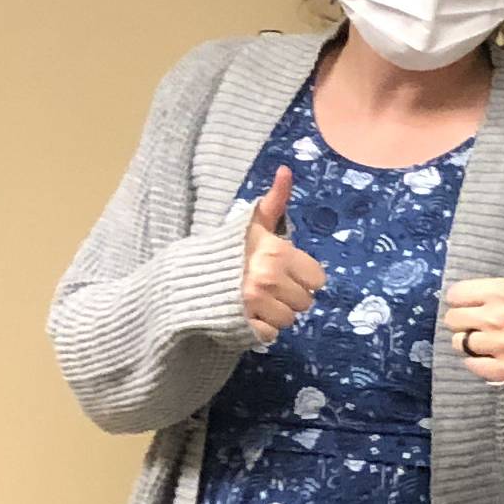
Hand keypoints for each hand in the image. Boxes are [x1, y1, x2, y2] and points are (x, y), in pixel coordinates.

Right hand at [240, 166, 325, 339]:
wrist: (185, 277)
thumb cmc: (226, 249)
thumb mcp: (252, 223)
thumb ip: (274, 200)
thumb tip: (286, 170)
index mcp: (277, 253)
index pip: (317, 278)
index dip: (303, 276)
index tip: (286, 271)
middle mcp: (269, 279)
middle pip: (305, 301)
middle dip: (290, 295)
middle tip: (270, 287)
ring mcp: (256, 304)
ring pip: (289, 319)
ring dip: (277, 313)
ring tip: (259, 300)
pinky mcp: (244, 325)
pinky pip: (271, 334)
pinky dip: (262, 328)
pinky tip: (249, 314)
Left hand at [441, 206, 503, 385]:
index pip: (455, 294)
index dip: (465, 297)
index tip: (481, 300)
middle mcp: (499, 318)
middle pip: (453, 319)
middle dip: (466, 318)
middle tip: (486, 320)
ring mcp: (501, 346)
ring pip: (461, 343)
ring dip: (472, 341)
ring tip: (492, 337)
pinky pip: (473, 366)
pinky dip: (480, 363)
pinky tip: (496, 354)